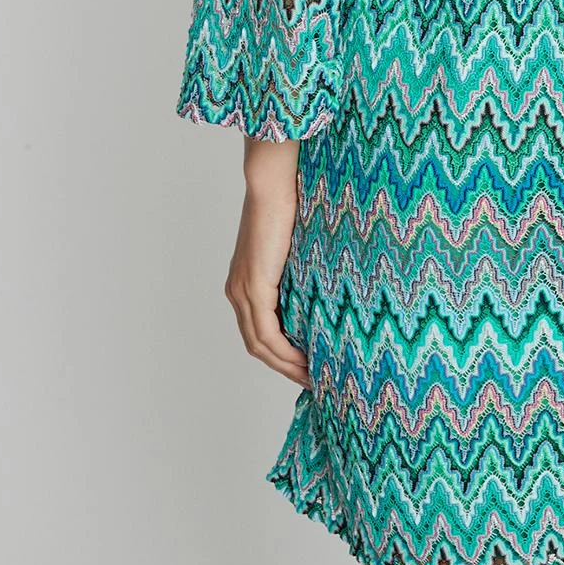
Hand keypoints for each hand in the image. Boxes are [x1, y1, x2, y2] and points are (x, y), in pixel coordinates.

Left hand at [224, 146, 308, 387]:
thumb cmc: (287, 204)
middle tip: (313, 380)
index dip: (279, 353)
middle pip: (256, 346)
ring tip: (313, 377)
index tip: (306, 365)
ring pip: (260, 345)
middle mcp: (237, 292)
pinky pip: (267, 333)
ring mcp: (242, 292)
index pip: (258, 330)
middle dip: (283, 367)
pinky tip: (305, 361)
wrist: (272, 184)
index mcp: (243, 282)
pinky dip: (284, 353)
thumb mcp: (294, 246)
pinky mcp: (254, 288)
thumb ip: (299, 268)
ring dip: (285, 366)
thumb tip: (326, 283)